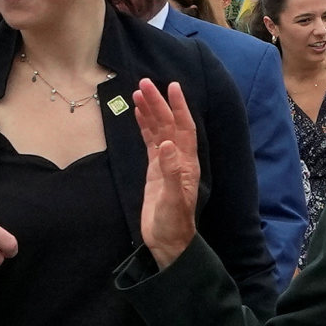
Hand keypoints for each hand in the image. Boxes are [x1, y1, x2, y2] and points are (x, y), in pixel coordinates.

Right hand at [123, 77, 200, 265]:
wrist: (168, 242)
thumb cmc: (174, 224)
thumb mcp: (173, 200)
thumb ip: (170, 172)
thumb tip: (167, 144)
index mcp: (186, 163)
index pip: (184, 128)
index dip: (179, 107)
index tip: (171, 86)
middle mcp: (179, 159)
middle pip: (169, 125)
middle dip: (159, 104)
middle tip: (144, 83)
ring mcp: (166, 163)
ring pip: (159, 131)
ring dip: (151, 112)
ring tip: (139, 92)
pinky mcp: (154, 170)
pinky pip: (150, 142)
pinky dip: (145, 127)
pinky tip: (139, 114)